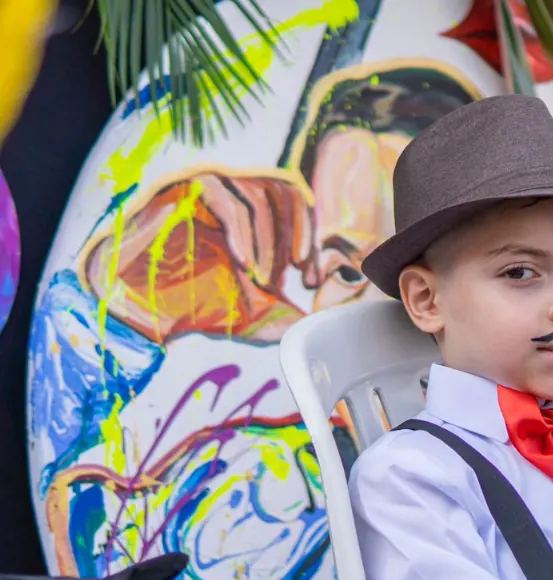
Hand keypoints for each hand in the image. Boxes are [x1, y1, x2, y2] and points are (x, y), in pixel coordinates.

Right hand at [82, 170, 317, 341]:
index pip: (297, 204)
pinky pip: (224, 198)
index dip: (311, 240)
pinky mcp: (182, 187)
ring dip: (268, 242)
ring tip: (261, 279)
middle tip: (298, 276)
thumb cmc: (194, 302)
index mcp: (254, 211)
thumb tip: (321, 326)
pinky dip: (241, 232)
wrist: (136, 302)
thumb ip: (287, 314)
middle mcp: (233, 190)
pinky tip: (243, 265)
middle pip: (284, 192)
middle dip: (298, 238)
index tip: (311, 279)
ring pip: (258, 194)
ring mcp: (207, 184)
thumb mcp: (253, 313)